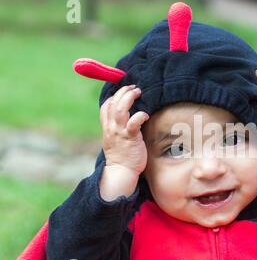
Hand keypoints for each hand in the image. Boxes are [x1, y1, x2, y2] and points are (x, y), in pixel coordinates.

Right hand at [99, 85, 149, 200]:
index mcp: (107, 127)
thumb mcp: (115, 140)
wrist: (121, 172)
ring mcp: (120, 132)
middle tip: (133, 87)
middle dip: (123, 92)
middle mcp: (111, 128)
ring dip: (129, 97)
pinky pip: (133, 122)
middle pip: (113, 103)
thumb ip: (118, 129)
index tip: (124, 91)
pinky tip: (146, 114)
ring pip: (120, 109)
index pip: (106, 106)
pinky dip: (140, 115)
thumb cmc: (122, 157)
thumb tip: (127, 119)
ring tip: (138, 92)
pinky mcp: (130, 138)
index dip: (114, 96)